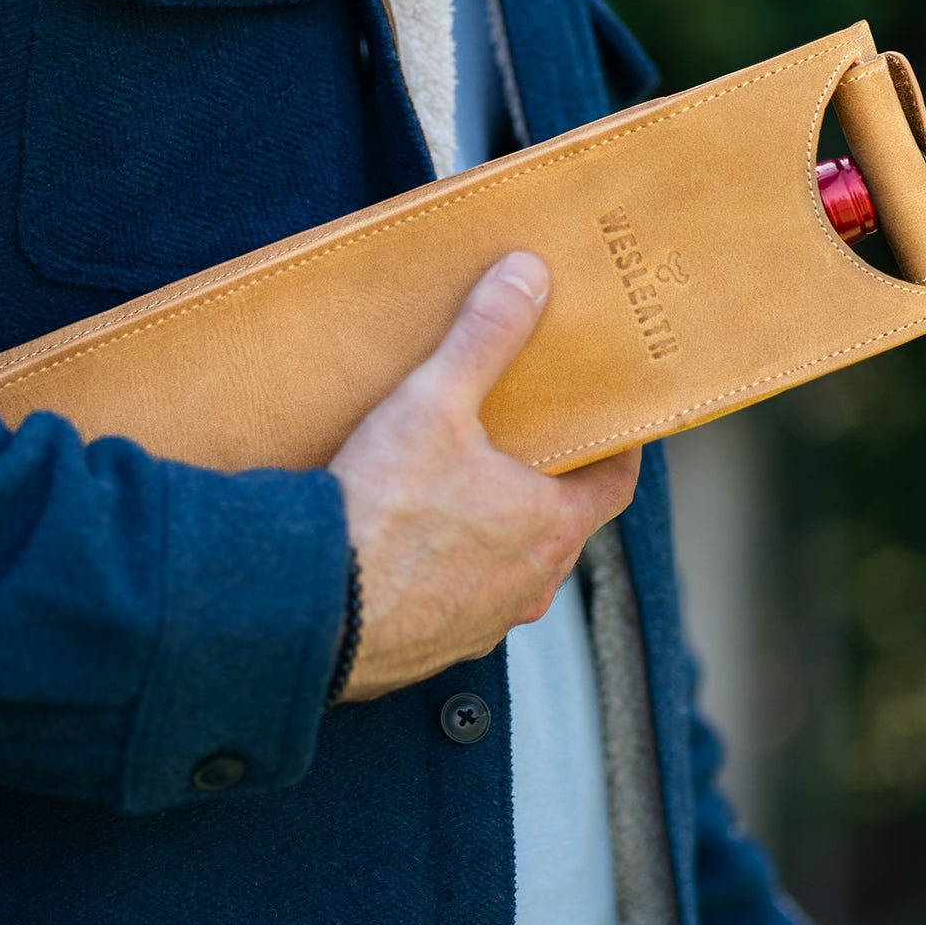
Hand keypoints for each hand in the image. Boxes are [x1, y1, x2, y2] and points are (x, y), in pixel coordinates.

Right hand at [328, 251, 640, 701]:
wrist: (311, 606)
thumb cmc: (381, 514)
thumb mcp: (433, 403)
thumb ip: (484, 337)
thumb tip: (526, 277)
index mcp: (549, 527)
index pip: (613, 487)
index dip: (614, 452)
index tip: (610, 429)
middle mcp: (529, 585)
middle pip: (559, 528)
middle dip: (545, 490)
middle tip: (523, 449)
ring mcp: (482, 623)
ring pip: (508, 571)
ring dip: (495, 538)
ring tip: (458, 497)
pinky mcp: (432, 647)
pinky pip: (456, 604)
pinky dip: (447, 575)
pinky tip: (408, 549)